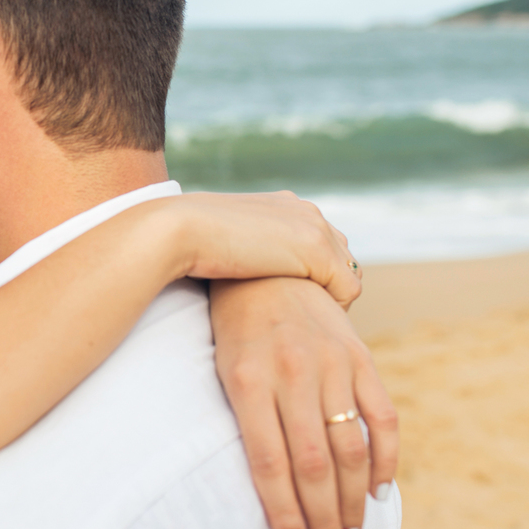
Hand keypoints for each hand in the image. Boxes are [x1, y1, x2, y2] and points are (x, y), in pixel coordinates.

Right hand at [166, 192, 361, 308]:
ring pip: (348, 273)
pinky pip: (348, 291)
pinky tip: (308, 323)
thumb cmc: (187, 243)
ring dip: (331, 300)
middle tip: (307, 317)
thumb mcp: (224, 241)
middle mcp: (305, 210)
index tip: (294, 300)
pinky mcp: (318, 250)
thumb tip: (243, 269)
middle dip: (327, 285)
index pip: (319, 240)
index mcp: (284, 204)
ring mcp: (315, 228)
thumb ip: (246, 248)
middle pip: (341, 255)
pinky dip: (334, 310)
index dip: (310, 273)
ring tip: (308, 324)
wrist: (179, 231)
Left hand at [210, 277, 397, 528]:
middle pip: (314, 464)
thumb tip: (275, 490)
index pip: (270, 462)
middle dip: (324, 519)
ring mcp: (332, 364)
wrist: (267, 266)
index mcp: (249, 381)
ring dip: (354, 501)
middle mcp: (293, 373)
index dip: (284, 511)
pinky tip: (379, 491)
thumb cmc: (236, 329)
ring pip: (350, 448)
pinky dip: (385, 459)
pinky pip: (383, 417)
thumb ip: (249, 421)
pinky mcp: (360, 356)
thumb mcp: (225, 369)